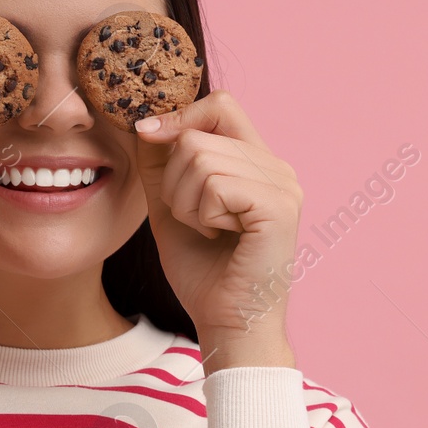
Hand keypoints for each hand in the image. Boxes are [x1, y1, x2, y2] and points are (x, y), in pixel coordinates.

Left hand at [130, 90, 301, 369]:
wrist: (227, 323)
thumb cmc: (203, 271)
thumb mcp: (170, 205)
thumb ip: (160, 162)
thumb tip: (145, 120)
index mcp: (257, 162)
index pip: (221, 105)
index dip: (180, 116)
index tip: (147, 136)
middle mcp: (277, 167)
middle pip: (199, 133)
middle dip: (174, 179)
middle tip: (195, 219)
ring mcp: (283, 185)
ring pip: (202, 159)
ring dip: (186, 202)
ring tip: (209, 230)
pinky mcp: (279, 207)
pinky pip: (216, 185)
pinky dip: (203, 214)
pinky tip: (221, 237)